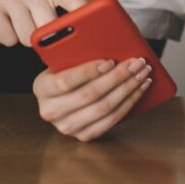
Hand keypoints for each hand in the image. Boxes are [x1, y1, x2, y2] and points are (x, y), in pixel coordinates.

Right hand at [0, 0, 94, 46]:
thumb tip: (107, 10)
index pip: (76, 1)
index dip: (88, 22)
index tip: (96, 36)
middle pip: (50, 30)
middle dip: (48, 35)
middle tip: (41, 22)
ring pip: (27, 39)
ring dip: (26, 35)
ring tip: (22, 16)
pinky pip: (7, 40)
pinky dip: (8, 36)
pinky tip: (6, 19)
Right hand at [33, 57, 153, 141]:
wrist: (60, 95)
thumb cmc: (65, 70)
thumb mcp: (63, 61)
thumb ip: (77, 54)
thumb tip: (110, 47)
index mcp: (41, 87)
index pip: (65, 81)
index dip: (89, 71)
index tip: (110, 61)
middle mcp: (50, 111)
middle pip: (90, 95)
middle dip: (118, 77)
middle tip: (136, 63)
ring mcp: (66, 127)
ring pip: (104, 109)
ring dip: (128, 90)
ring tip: (142, 74)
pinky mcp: (84, 135)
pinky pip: (111, 121)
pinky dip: (129, 103)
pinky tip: (139, 88)